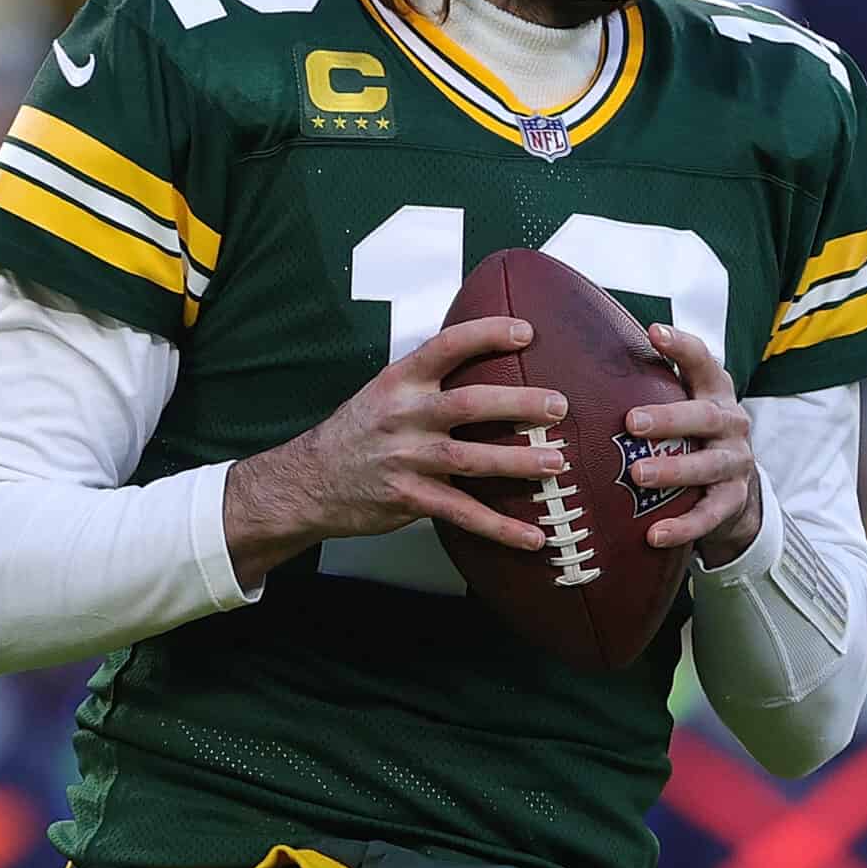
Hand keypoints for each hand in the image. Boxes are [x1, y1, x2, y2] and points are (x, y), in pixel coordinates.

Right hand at [224, 317, 566, 583]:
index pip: (446, 347)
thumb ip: (428, 381)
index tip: (526, 332)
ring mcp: (407, 459)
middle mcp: (405, 416)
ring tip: (557, 463)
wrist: (308, 481)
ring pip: (471, 459)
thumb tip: (487, 364)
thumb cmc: (357, 433)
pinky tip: (533, 535)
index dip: (486, 335)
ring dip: (518, 462)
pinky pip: (463, 514)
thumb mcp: (384, 393)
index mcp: (400, 382)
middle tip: (558, 405)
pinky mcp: (410, 498)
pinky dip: (501, 527)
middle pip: (469, 404)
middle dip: (518, 404)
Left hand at [625, 323, 759, 567]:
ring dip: (673, 471)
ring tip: (638, 476)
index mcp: (715, 393)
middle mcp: (731, 424)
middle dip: (669, 418)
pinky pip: (710, 515)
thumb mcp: (684, 405)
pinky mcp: (733, 501)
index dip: (682, 347)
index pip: (703, 362)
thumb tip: (583, 358)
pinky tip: (655, 533)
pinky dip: (683, 526)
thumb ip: (652, 384)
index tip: (654, 332)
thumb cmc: (693, 437)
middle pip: (705, 416)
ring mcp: (735, 463)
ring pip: (708, 466)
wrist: (735, 489)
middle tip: (631, 422)